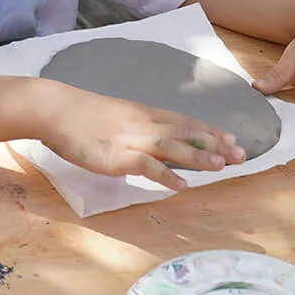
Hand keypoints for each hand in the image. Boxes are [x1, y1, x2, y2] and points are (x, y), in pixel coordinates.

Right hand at [38, 81, 246, 191]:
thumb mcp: (114, 115)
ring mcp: (130, 140)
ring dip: (198, 156)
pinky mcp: (116, 156)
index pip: (184, 121)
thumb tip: (147, 143)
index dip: (210, 131)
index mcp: (143, 114)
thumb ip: (134, 127)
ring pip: (172, 146)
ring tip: (222, 165)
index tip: (232, 139)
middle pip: (185, 133)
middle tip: (240, 154)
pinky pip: (146, 166)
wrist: (53, 109)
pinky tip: (182, 185)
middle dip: (214, 144)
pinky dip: (166, 175)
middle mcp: (143, 124)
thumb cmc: (79, 113)